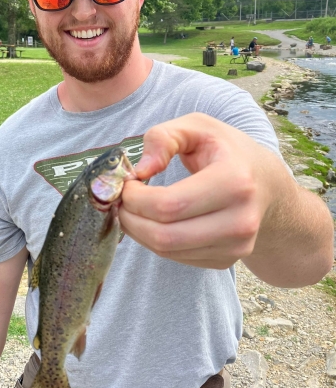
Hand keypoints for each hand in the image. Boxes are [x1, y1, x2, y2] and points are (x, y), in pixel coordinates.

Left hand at [120, 113, 282, 269]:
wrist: (266, 185)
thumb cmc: (226, 151)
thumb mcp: (197, 127)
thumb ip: (163, 138)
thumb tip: (141, 171)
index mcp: (235, 181)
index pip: (169, 205)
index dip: (135, 198)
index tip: (126, 184)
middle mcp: (241, 220)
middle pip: (164, 235)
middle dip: (130, 219)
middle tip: (121, 201)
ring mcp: (236, 246)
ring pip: (167, 251)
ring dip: (138, 232)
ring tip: (134, 209)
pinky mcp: (227, 261)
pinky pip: (176, 258)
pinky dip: (155, 241)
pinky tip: (154, 221)